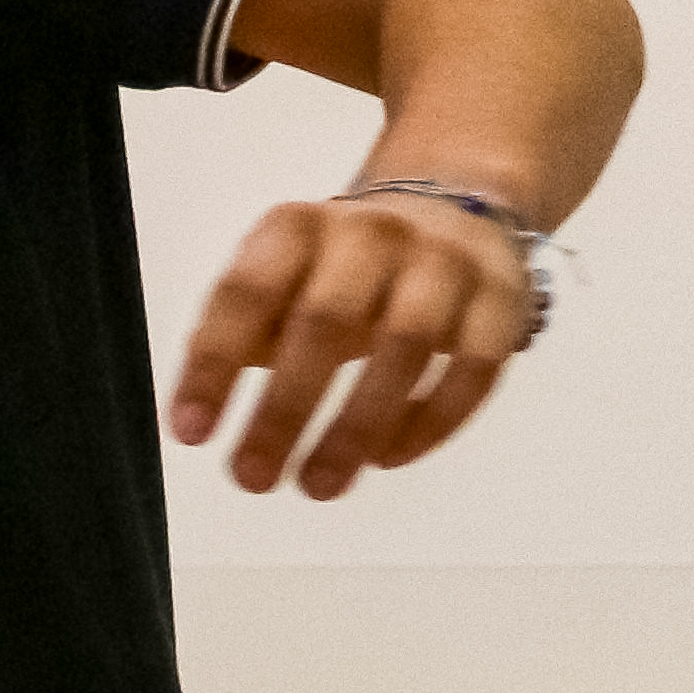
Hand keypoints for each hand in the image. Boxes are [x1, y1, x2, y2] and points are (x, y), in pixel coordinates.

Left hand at [168, 190, 530, 498]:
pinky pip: (473, 367)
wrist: (449, 207)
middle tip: (253, 479)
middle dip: (284, 409)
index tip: (192, 434)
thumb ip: (241, 333)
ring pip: (405, 346)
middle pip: (325, 321)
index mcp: (297, 228)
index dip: (214, 364)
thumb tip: (199, 415)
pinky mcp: (500, 298)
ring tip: (319, 485)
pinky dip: (431, 421)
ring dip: (357, 427)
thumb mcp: (279, 278)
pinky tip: (387, 458)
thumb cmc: (340, 267)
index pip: (246, 292)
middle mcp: (371, 234)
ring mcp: (443, 262)